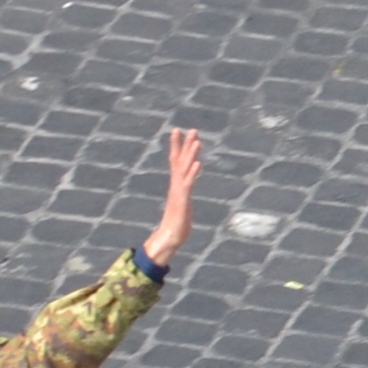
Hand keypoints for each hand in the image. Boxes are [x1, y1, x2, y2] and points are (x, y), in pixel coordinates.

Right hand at [141, 125, 203, 265]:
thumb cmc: (176, 226)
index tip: (180, 131)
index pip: (176, 161)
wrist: (169, 238)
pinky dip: (192, 172)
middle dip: (186, 144)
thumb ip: (182, 199)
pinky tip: (198, 163)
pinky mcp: (182, 200)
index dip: (178, 146)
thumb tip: (183, 196)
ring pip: (185, 169)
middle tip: (191, 129)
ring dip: (191, 154)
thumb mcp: (182, 208)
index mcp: (176, 185)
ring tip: (197, 140)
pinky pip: (188, 183)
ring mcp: (179, 191)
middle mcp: (176, 185)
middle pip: (180, 160)